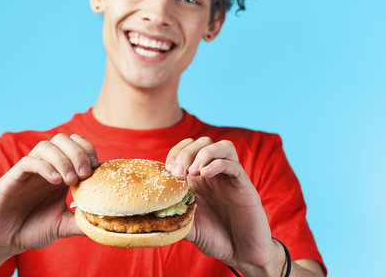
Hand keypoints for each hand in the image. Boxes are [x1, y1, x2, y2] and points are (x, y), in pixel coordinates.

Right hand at [0, 133, 97, 255]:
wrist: (5, 241)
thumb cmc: (33, 230)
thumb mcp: (63, 226)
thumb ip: (81, 221)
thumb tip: (106, 222)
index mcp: (60, 172)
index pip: (76, 145)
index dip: (88, 152)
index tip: (96, 169)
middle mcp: (46, 166)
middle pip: (63, 139)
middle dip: (78, 153)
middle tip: (84, 175)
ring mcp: (29, 170)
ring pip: (46, 145)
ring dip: (63, 159)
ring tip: (70, 180)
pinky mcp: (12, 178)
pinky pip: (29, 161)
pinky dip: (45, 167)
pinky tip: (55, 181)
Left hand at [165, 137, 279, 273]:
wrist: (241, 253)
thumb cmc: (215, 237)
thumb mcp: (187, 225)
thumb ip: (172, 215)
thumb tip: (151, 211)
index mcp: (199, 177)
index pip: (186, 148)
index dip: (175, 153)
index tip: (168, 171)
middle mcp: (215, 173)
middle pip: (202, 142)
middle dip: (186, 152)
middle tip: (178, 173)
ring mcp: (230, 177)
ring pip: (222, 146)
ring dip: (203, 153)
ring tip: (193, 172)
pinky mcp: (244, 186)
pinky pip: (234, 164)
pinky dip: (217, 164)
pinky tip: (205, 175)